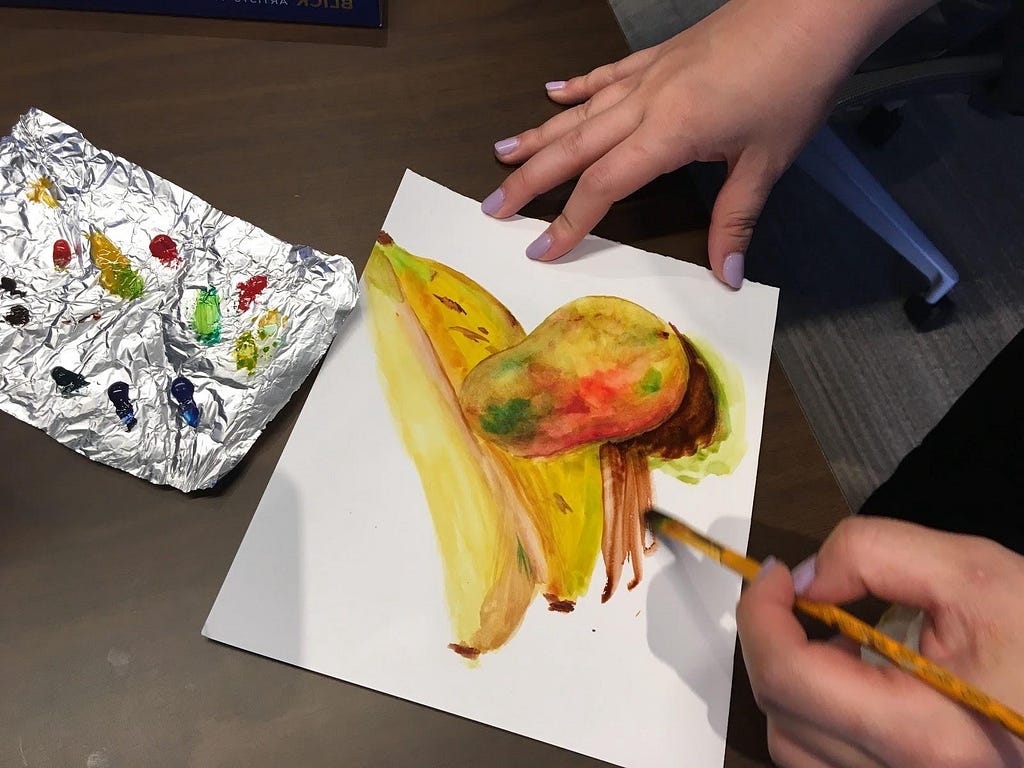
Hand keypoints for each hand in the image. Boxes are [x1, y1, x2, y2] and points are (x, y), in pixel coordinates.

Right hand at [482, 0, 933, 286]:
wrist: (813, 7)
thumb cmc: (795, 82)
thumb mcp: (767, 160)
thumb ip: (736, 219)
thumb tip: (726, 278)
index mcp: (668, 133)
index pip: (603, 185)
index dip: (568, 222)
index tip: (539, 249)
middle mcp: (646, 103)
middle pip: (574, 147)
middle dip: (529, 181)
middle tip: (491, 206)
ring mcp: (649, 75)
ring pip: (580, 111)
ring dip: (538, 135)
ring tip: (502, 153)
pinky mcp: (660, 56)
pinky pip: (605, 75)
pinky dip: (575, 86)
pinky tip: (551, 93)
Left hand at [737, 517, 1023, 766]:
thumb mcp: (977, 574)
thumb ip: (876, 553)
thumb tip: (807, 576)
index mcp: (927, 736)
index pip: (787, 675)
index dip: (761, 614)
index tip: (774, 574)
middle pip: (781, 715)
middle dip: (771, 642)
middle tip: (795, 595)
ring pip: (796, 747)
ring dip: (791, 682)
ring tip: (834, 636)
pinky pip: (828, 764)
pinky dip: (816, 717)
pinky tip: (856, 678)